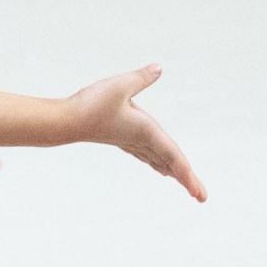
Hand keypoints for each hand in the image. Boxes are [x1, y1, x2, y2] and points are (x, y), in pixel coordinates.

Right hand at [66, 66, 206, 201]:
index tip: (198, 193)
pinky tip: (158, 165)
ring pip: (158, 160)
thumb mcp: (119, 86)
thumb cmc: (90, 105)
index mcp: (146, 131)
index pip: (173, 156)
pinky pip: (146, 154)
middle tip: (201, 197)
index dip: (188, 174)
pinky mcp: (121, 138)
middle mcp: (140, 140)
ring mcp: (130, 141)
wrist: (64, 121)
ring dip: (173, 171)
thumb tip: (158, 68)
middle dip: (186, 179)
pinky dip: (157, 161)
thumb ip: (141, 78)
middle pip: (169, 163)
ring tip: (186, 183)